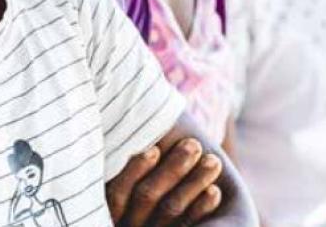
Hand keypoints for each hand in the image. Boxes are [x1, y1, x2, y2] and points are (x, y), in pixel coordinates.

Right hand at [106, 138, 224, 225]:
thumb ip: (130, 141)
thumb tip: (127, 110)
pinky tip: (214, 190)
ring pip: (169, 210)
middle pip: (145, 197)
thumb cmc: (147, 152)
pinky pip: (189, 224)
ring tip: (212, 161)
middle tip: (193, 145)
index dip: (134, 170)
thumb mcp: (130, 150)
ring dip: (193, 183)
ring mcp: (151, 226)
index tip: (154, 149)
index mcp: (111, 200)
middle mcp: (128, 218)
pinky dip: (201, 208)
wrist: (169, 180)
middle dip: (172, 170)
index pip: (116, 191)